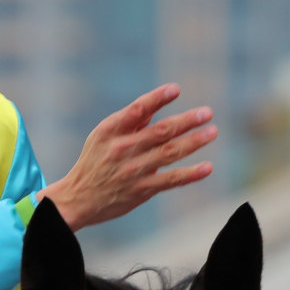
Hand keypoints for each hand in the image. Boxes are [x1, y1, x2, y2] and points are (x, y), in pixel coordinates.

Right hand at [41, 84, 215, 230]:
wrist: (78, 199)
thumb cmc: (94, 161)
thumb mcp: (103, 136)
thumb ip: (130, 122)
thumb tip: (156, 106)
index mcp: (111, 130)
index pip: (138, 110)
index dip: (157, 98)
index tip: (175, 89)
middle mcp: (123, 149)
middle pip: (160, 131)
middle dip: (186, 120)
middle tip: (207, 112)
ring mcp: (133, 170)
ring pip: (169, 153)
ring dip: (194, 142)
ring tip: (212, 132)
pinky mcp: (142, 190)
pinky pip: (171, 180)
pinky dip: (190, 174)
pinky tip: (207, 167)